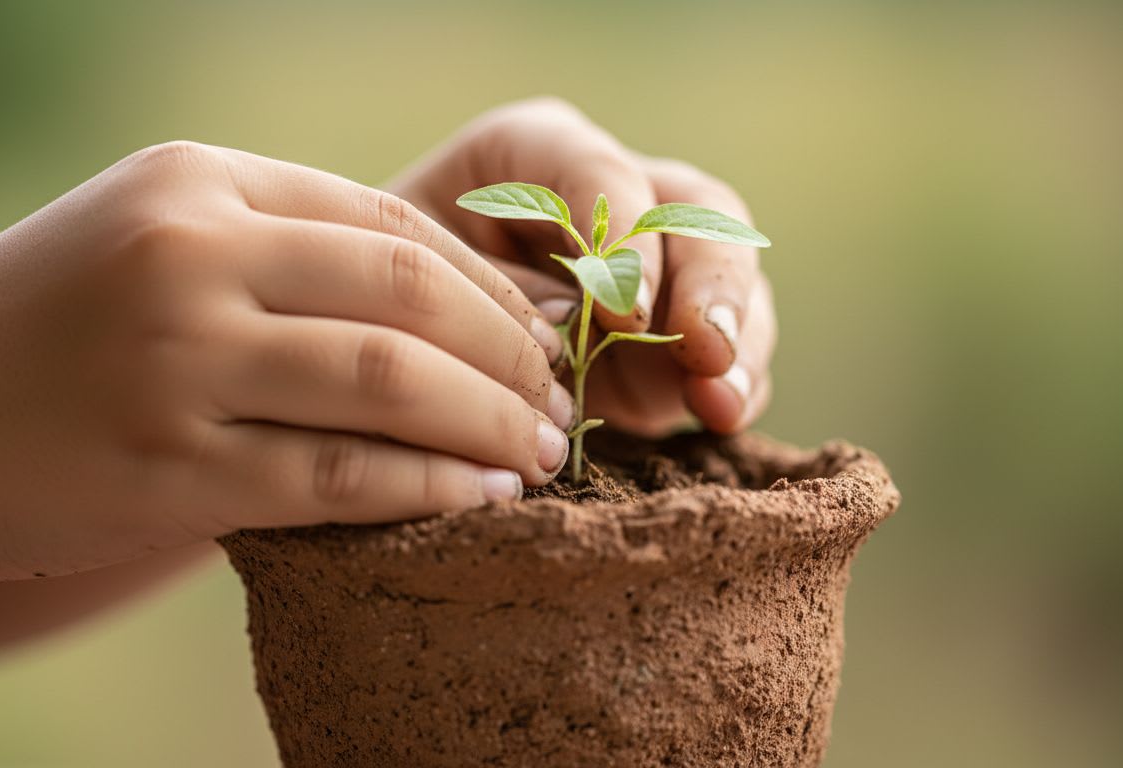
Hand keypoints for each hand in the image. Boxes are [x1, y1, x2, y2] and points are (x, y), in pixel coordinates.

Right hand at [0, 141, 571, 579]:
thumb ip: (287, 253)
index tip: (543, 338)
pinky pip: (337, 477)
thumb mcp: (158, 243)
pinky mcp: (163, 470)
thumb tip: (456, 300)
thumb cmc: (52, 328)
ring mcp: (173, 363)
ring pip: (390, 385)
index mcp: (200, 186)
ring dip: (491, 425)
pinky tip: (480, 498)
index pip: (396, 224)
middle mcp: (190, 257)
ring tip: (541, 455)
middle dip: (513, 357)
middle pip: (413, 296)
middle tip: (560, 404)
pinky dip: (429, 489)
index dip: (492, 289)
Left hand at [388, 98, 775, 436]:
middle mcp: (610, 198)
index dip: (623, 239)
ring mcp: (654, 267)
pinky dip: (734, 382)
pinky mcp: (676, 335)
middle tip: (703, 350)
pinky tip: (719, 417)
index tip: (622, 313)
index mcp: (532, 157)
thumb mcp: (409, 281)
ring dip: (737, 341)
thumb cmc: (386, 300)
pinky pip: (731, 347)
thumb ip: (490, 291)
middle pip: (694, 214)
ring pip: (727, 280)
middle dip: (708, 285)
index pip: (597, 172)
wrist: (394, 347)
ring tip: (720, 403)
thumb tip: (579, 320)